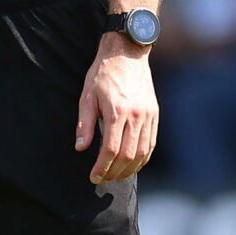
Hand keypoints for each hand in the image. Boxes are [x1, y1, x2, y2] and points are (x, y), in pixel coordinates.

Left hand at [76, 34, 158, 183]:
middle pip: (128, 155)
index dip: (102, 167)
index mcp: (117, 112)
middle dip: (114, 172)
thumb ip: (84, 124)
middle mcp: (136, 116)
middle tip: (103, 179)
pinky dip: (143, 157)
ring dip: (130, 169)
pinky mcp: (155, 114)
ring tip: (117, 176)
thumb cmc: (102, 75)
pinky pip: (151, 142)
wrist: (127, 54)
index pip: (110, 149)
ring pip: (142, 152)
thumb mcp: (87, 97)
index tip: (94, 177)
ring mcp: (148, 115)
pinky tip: (133, 164)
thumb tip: (81, 147)